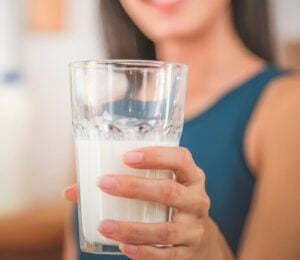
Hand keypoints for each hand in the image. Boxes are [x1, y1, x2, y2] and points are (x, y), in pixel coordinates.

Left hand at [65, 146, 232, 259]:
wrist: (199, 238)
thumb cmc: (169, 203)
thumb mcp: (159, 186)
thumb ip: (123, 182)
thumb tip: (72, 191)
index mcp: (191, 177)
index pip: (180, 159)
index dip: (156, 155)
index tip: (126, 156)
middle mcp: (197, 200)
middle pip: (170, 191)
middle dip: (135, 187)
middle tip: (104, 183)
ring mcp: (194, 228)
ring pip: (165, 229)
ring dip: (132, 227)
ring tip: (104, 225)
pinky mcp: (188, 253)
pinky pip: (166, 255)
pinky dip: (144, 252)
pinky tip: (123, 246)